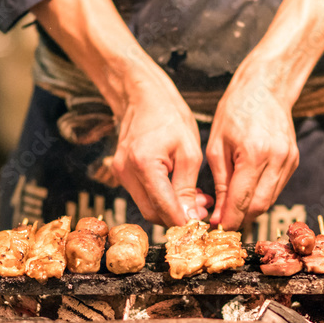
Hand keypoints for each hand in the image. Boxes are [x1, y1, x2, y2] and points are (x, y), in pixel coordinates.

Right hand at [112, 69, 204, 226]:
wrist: (143, 97)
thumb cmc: (169, 116)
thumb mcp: (189, 151)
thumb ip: (188, 187)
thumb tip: (189, 217)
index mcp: (144, 164)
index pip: (163, 207)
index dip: (182, 222)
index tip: (201, 226)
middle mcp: (126, 172)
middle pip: (152, 213)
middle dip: (178, 217)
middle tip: (203, 210)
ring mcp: (120, 173)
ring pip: (147, 206)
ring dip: (171, 209)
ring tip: (196, 198)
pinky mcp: (122, 173)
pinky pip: (143, 195)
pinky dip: (162, 198)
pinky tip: (180, 190)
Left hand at [207, 65, 299, 229]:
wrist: (266, 87)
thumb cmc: (235, 110)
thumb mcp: (216, 145)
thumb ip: (220, 182)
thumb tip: (219, 213)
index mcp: (254, 153)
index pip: (242, 199)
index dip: (229, 218)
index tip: (217, 228)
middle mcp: (276, 159)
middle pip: (260, 206)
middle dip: (241, 219)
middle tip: (223, 223)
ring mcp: (289, 160)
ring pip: (270, 200)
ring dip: (251, 210)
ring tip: (232, 210)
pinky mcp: (294, 160)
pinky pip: (276, 188)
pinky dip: (261, 196)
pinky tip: (247, 194)